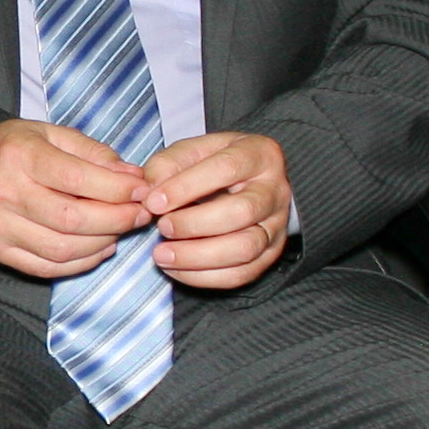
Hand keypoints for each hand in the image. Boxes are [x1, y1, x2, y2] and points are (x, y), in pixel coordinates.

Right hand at [0, 118, 149, 279]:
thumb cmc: (13, 149)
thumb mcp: (50, 134)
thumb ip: (92, 152)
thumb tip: (132, 176)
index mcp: (20, 155)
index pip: (77, 179)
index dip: (117, 189)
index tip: (142, 190)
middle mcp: (5, 192)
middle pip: (73, 219)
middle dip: (117, 219)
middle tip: (141, 214)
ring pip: (62, 248)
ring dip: (103, 243)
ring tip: (122, 229)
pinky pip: (47, 267)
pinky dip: (81, 262)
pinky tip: (100, 247)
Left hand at [140, 131, 290, 291]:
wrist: (242, 184)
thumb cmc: (212, 165)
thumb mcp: (191, 151)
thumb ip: (168, 164)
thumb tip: (151, 190)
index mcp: (258, 154)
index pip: (226, 168)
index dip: (187, 186)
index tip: (154, 202)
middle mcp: (274, 190)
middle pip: (242, 212)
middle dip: (194, 224)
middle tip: (162, 227)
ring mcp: (276, 225)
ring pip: (244, 248)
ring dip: (197, 256)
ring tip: (163, 254)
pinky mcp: (269, 254)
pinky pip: (241, 274)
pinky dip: (203, 276)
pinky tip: (176, 268)